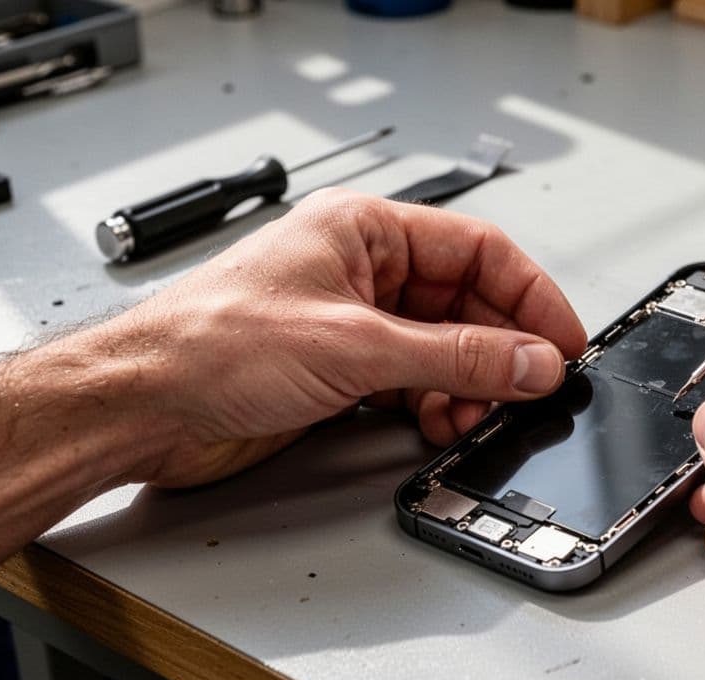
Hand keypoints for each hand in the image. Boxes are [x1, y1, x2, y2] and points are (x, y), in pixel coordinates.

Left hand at [101, 188, 586, 486]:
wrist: (141, 406)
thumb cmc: (209, 344)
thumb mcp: (355, 346)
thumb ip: (456, 356)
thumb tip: (531, 360)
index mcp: (364, 230)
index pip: (477, 251)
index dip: (529, 296)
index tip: (562, 341)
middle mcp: (362, 272)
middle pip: (466, 304)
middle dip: (500, 350)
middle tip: (528, 389)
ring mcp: (352, 324)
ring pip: (443, 349)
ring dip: (468, 385)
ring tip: (473, 414)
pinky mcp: (340, 372)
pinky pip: (414, 382)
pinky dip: (436, 405)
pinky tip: (439, 423)